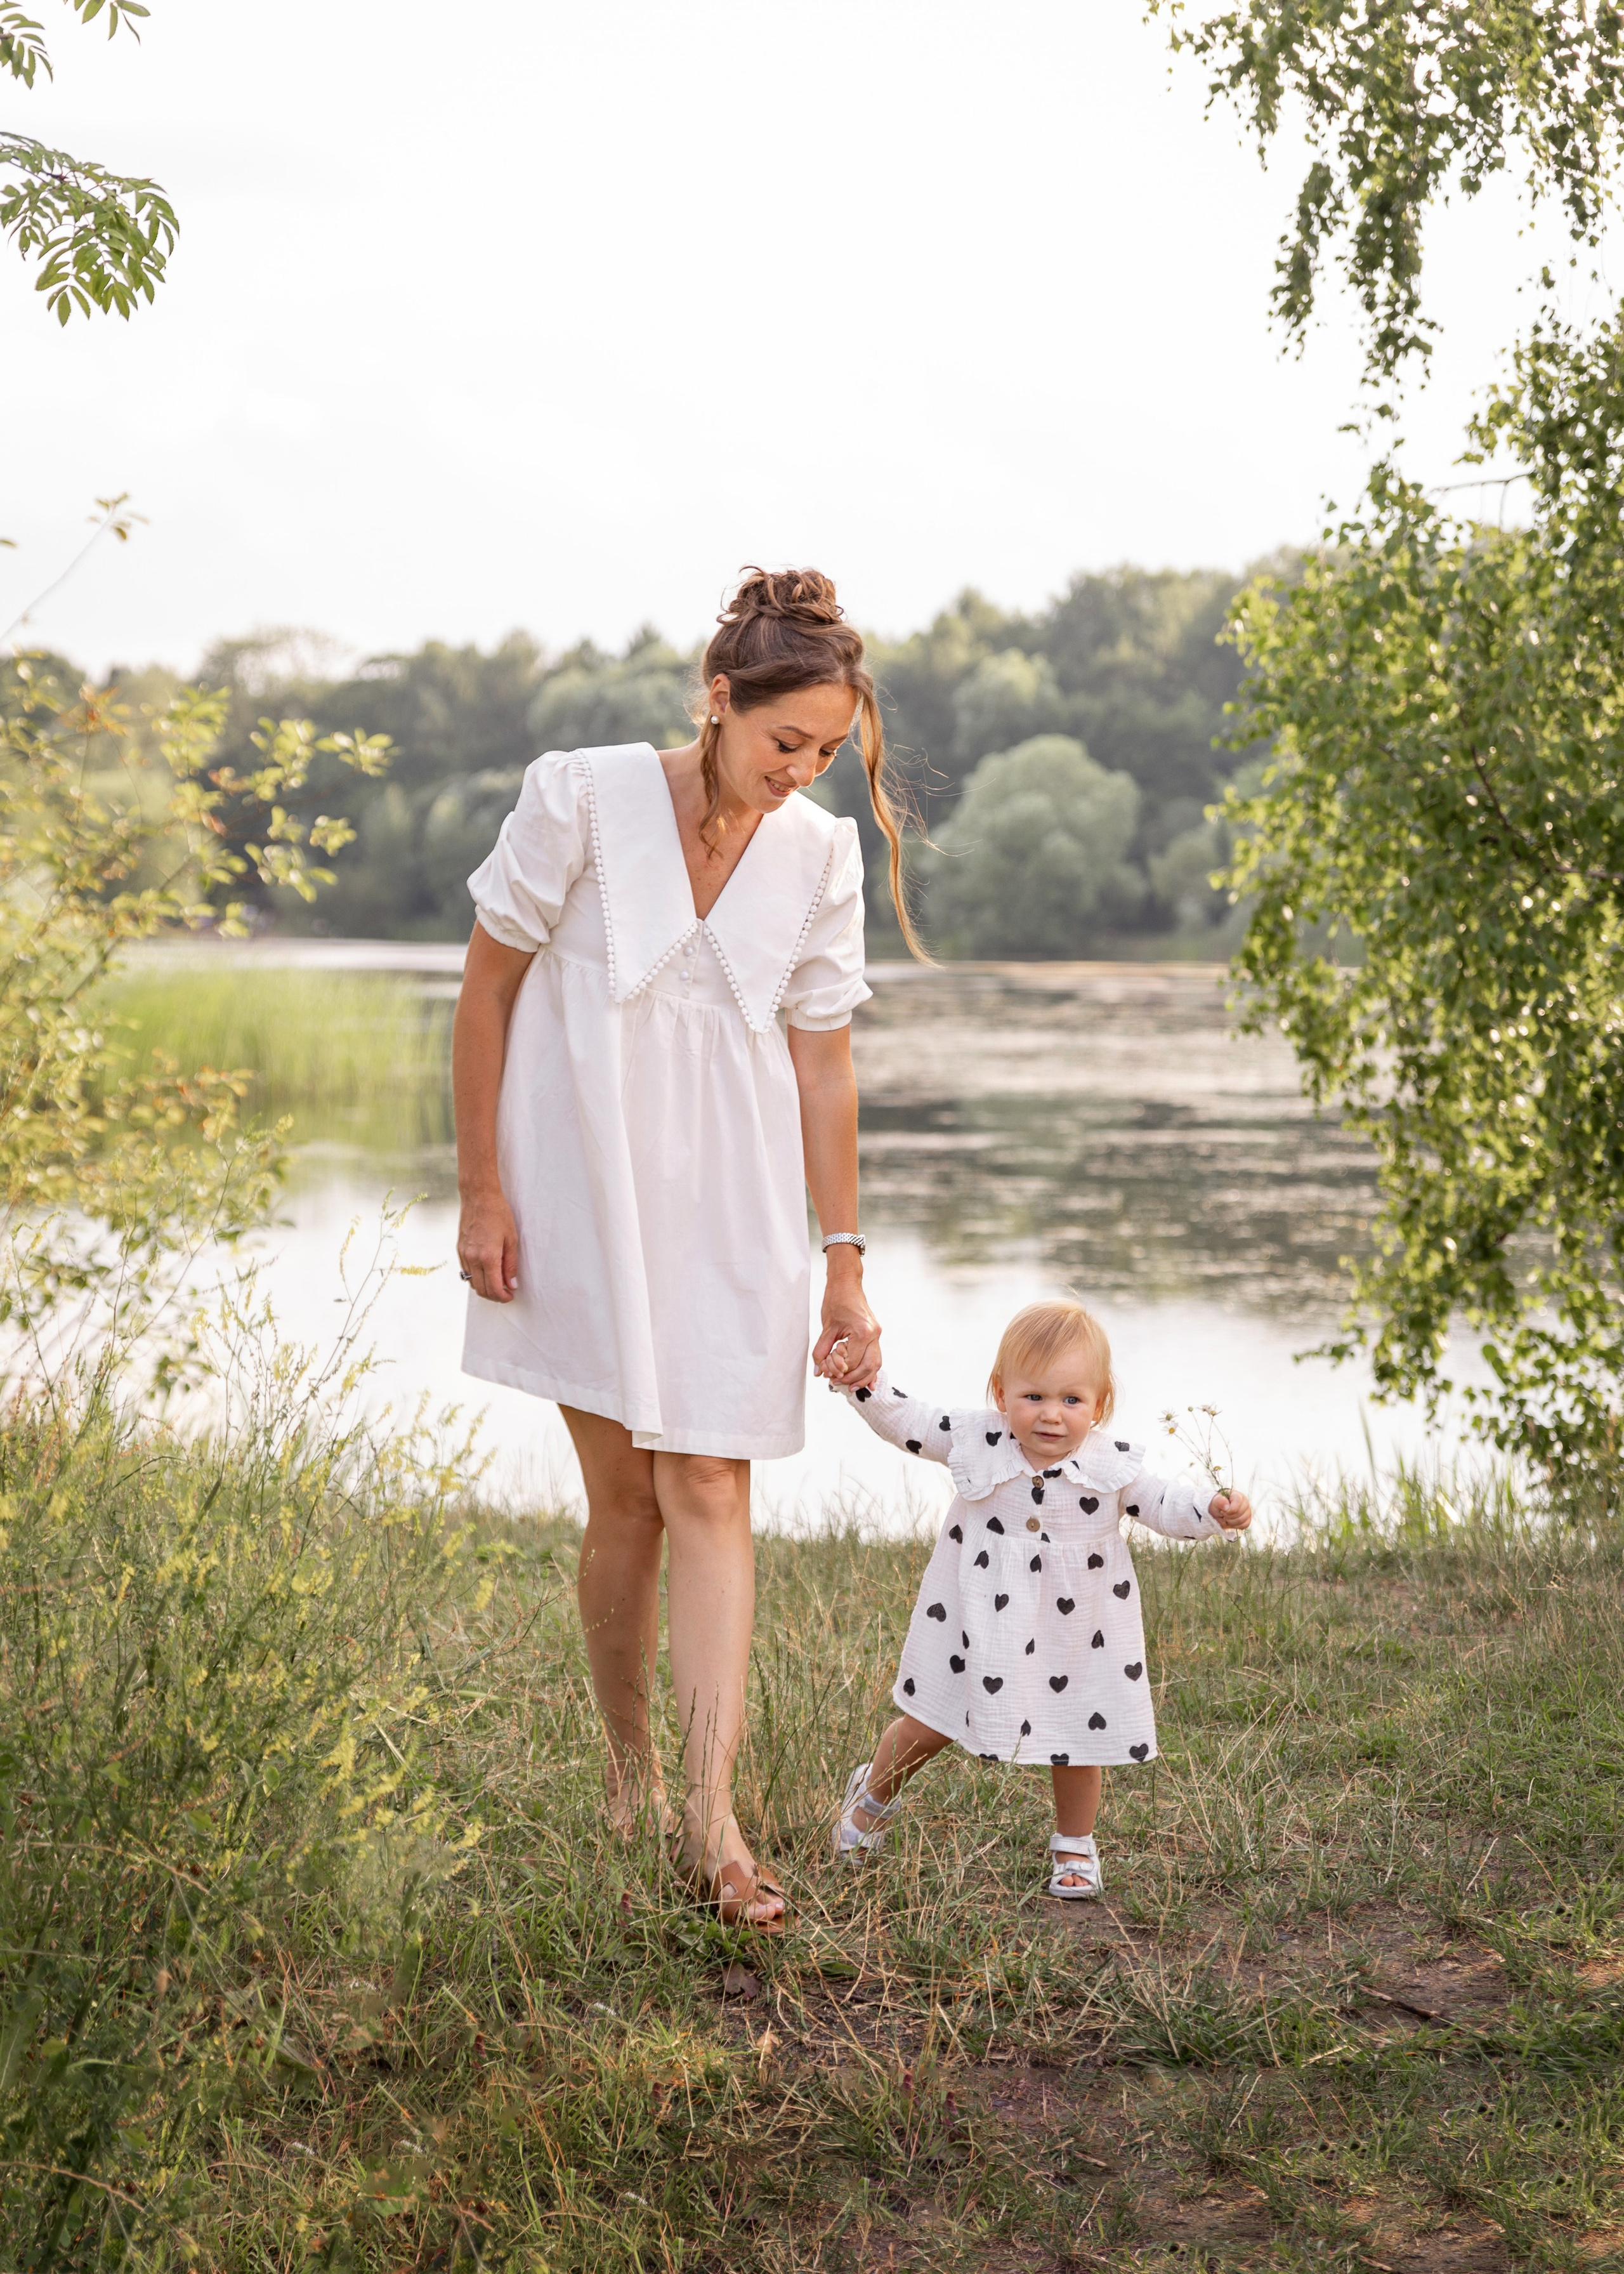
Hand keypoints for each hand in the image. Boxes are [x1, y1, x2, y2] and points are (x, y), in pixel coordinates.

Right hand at [458, 1187, 519, 1301]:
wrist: (478, 1197)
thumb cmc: (498, 1214)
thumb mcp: (511, 1239)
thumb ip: (511, 1264)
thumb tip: (511, 1284)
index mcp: (488, 1257)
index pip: (493, 1289)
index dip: (503, 1297)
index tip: (510, 1296)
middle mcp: (472, 1259)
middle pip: (481, 1290)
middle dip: (494, 1296)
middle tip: (506, 1293)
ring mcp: (464, 1255)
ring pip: (472, 1283)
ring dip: (484, 1288)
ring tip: (497, 1282)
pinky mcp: (459, 1250)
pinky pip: (466, 1272)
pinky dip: (476, 1277)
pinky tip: (486, 1272)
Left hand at [813, 1256, 880, 1389]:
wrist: (846, 1284)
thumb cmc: (837, 1300)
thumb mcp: (826, 1328)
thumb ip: (822, 1351)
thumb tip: (819, 1371)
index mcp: (862, 1332)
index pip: (851, 1362)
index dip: (838, 1370)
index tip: (827, 1373)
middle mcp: (873, 1334)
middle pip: (867, 1367)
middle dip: (852, 1379)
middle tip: (837, 1383)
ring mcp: (876, 1334)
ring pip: (875, 1364)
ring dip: (863, 1377)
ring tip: (850, 1386)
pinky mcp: (875, 1334)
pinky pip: (876, 1356)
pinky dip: (871, 1370)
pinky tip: (869, 1382)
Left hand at [1209, 1489, 1252, 1531]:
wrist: (1218, 1512)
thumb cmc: (1217, 1505)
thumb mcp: (1215, 1501)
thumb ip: (1220, 1501)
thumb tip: (1227, 1506)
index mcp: (1237, 1495)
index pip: (1238, 1502)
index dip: (1230, 1509)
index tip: (1222, 1511)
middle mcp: (1245, 1502)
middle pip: (1240, 1513)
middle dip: (1228, 1516)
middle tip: (1223, 1514)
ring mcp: (1248, 1511)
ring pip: (1242, 1520)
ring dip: (1231, 1522)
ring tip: (1226, 1518)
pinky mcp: (1248, 1520)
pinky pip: (1244, 1525)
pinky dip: (1235, 1526)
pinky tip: (1230, 1522)